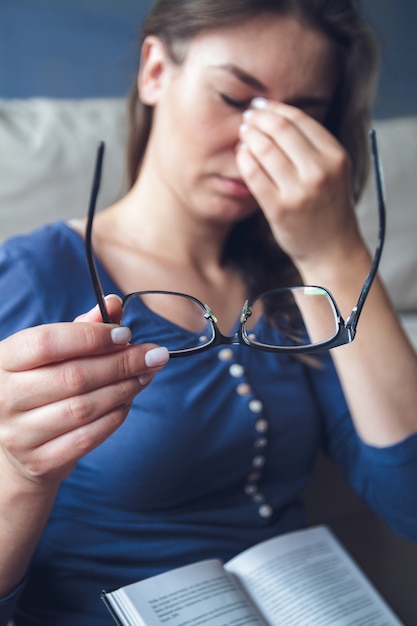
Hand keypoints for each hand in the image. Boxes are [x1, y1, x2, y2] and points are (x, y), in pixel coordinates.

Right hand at [0, 295, 168, 487]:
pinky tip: (129, 400)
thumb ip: (82, 328)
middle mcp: (3, 397)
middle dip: (121, 363)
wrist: (17, 448)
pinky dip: (115, 416)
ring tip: (147, 374)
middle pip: (73, 376)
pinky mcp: (39, 461)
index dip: (90, 337)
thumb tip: (114, 303)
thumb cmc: (40, 387)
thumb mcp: (51, 354)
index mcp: (3, 360)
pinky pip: (88, 437)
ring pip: (84, 408)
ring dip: (125, 389)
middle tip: (153, 355)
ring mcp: (18, 434)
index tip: (125, 334)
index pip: (46, 343)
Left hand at [236, 99, 362, 273]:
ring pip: (264, 149)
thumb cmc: (327, 206)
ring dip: (248, 136)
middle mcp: (319, 172)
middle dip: (258, 119)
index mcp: (335, 157)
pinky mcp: (279, 208)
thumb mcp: (331, 171)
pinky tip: (242, 154)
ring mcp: (298, 191)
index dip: (275, 109)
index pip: (299, 120)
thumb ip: (311, 146)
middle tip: (247, 117)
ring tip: (243, 133)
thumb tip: (275, 114)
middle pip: (279, 130)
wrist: (331, 248)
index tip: (261, 106)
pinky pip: (254, 174)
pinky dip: (244, 159)